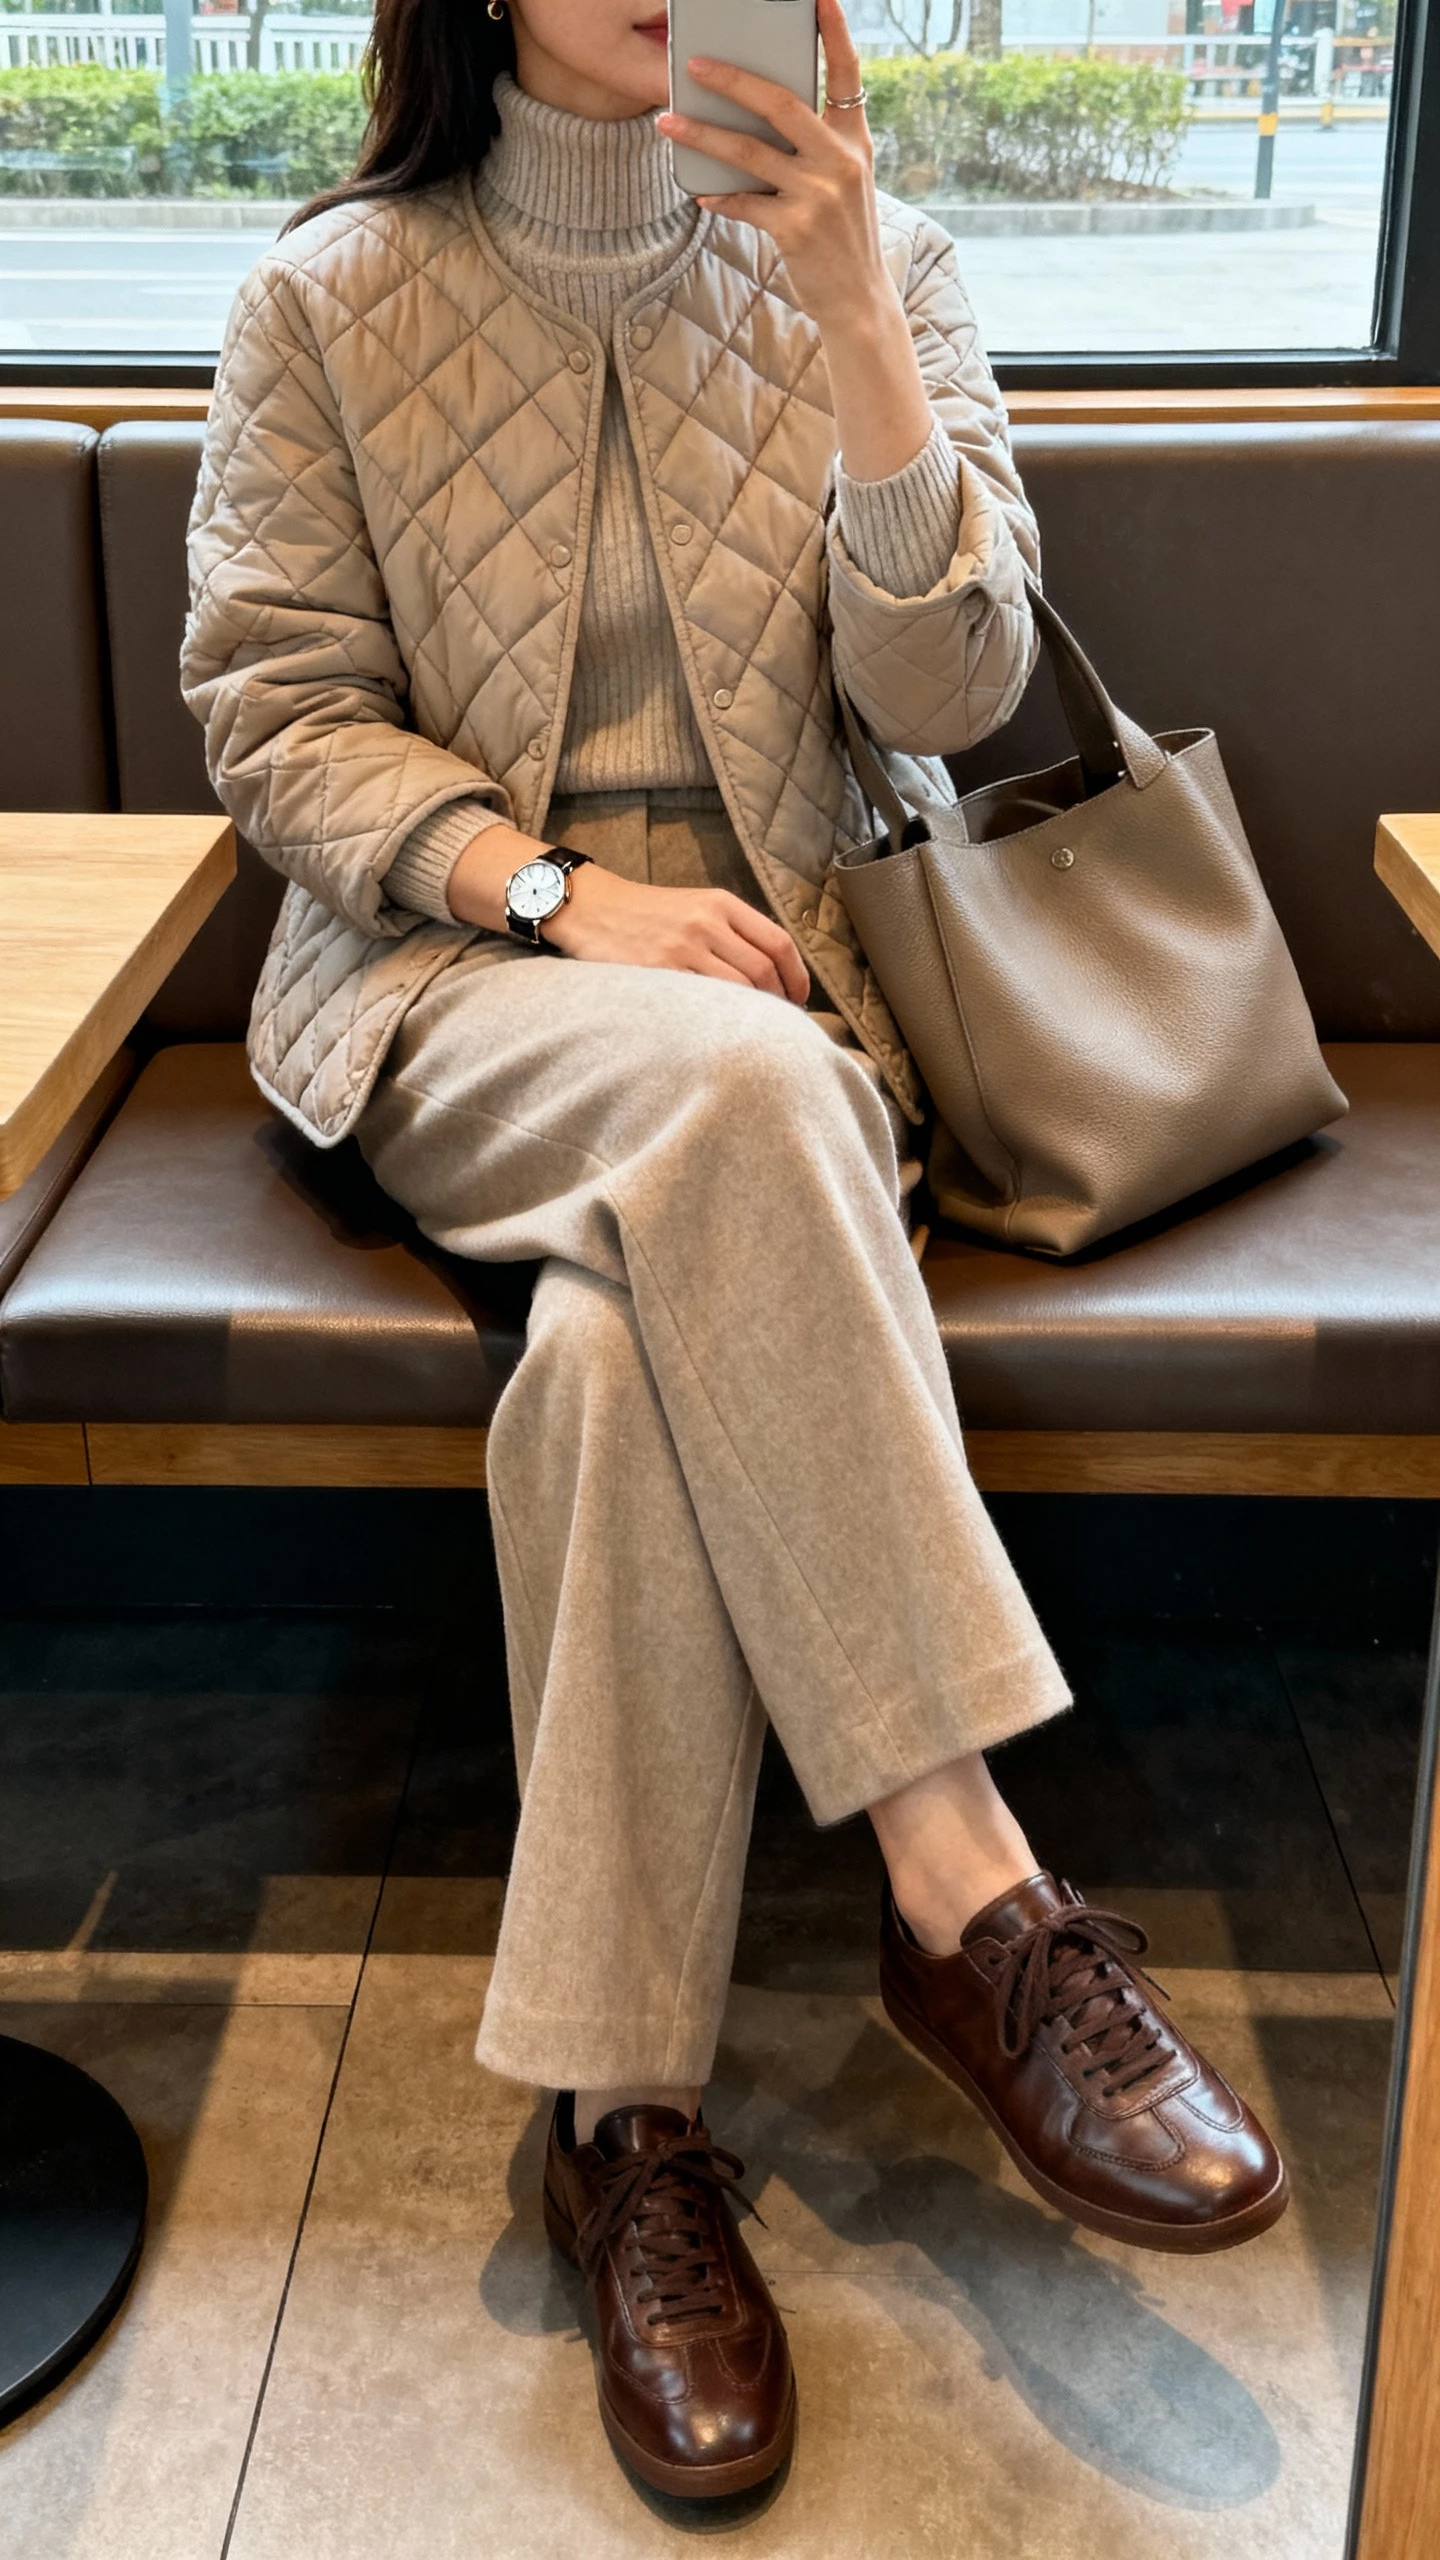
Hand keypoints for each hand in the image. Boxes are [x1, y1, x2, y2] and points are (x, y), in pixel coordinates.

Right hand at [443, 822, 807, 999]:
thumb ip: (732, 931)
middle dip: (779, 1002)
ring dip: (754, 1016)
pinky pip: (701, 1002)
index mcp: (721, 904)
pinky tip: (719, 1031)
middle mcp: (706, 922)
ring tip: (755, 1031)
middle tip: (780, 1023)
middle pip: (764, 971)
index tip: (800, 998)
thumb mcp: (694, 905)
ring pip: (738, 990)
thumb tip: (773, 973)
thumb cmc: (646, 913)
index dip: (797, 976)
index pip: (778, 942)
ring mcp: (681, 947)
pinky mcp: (656, 971)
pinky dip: (719, 1020)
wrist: (591, 907)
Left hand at [657, 0, 936, 481]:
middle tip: (693, 64)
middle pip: (780, 102)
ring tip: (667, 123)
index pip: (846, 73)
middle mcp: (840, 160)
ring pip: (748, 151)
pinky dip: (718, 197)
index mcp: (854, 140)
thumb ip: (815, 145)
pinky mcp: (794, 230)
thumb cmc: (842, 237)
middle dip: (733, 78)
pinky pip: (743, 203)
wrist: (858, 301)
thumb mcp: (844, 182)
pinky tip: (699, 193)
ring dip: (702, 136)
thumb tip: (758, 114)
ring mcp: (818, 195)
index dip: (833, 31)